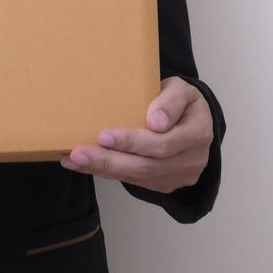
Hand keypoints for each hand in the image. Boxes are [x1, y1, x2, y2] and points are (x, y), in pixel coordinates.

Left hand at [59, 76, 211, 193]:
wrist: (193, 119)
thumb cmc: (180, 100)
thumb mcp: (181, 89)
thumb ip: (170, 101)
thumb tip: (156, 122)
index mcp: (198, 132)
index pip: (162, 142)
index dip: (132, 141)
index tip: (103, 135)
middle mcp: (193, 159)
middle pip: (147, 165)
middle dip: (109, 160)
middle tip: (78, 152)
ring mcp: (180, 176)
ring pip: (138, 177)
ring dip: (103, 169)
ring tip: (74, 159)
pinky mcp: (166, 184)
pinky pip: (135, 181)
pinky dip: (109, 172)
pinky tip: (86, 164)